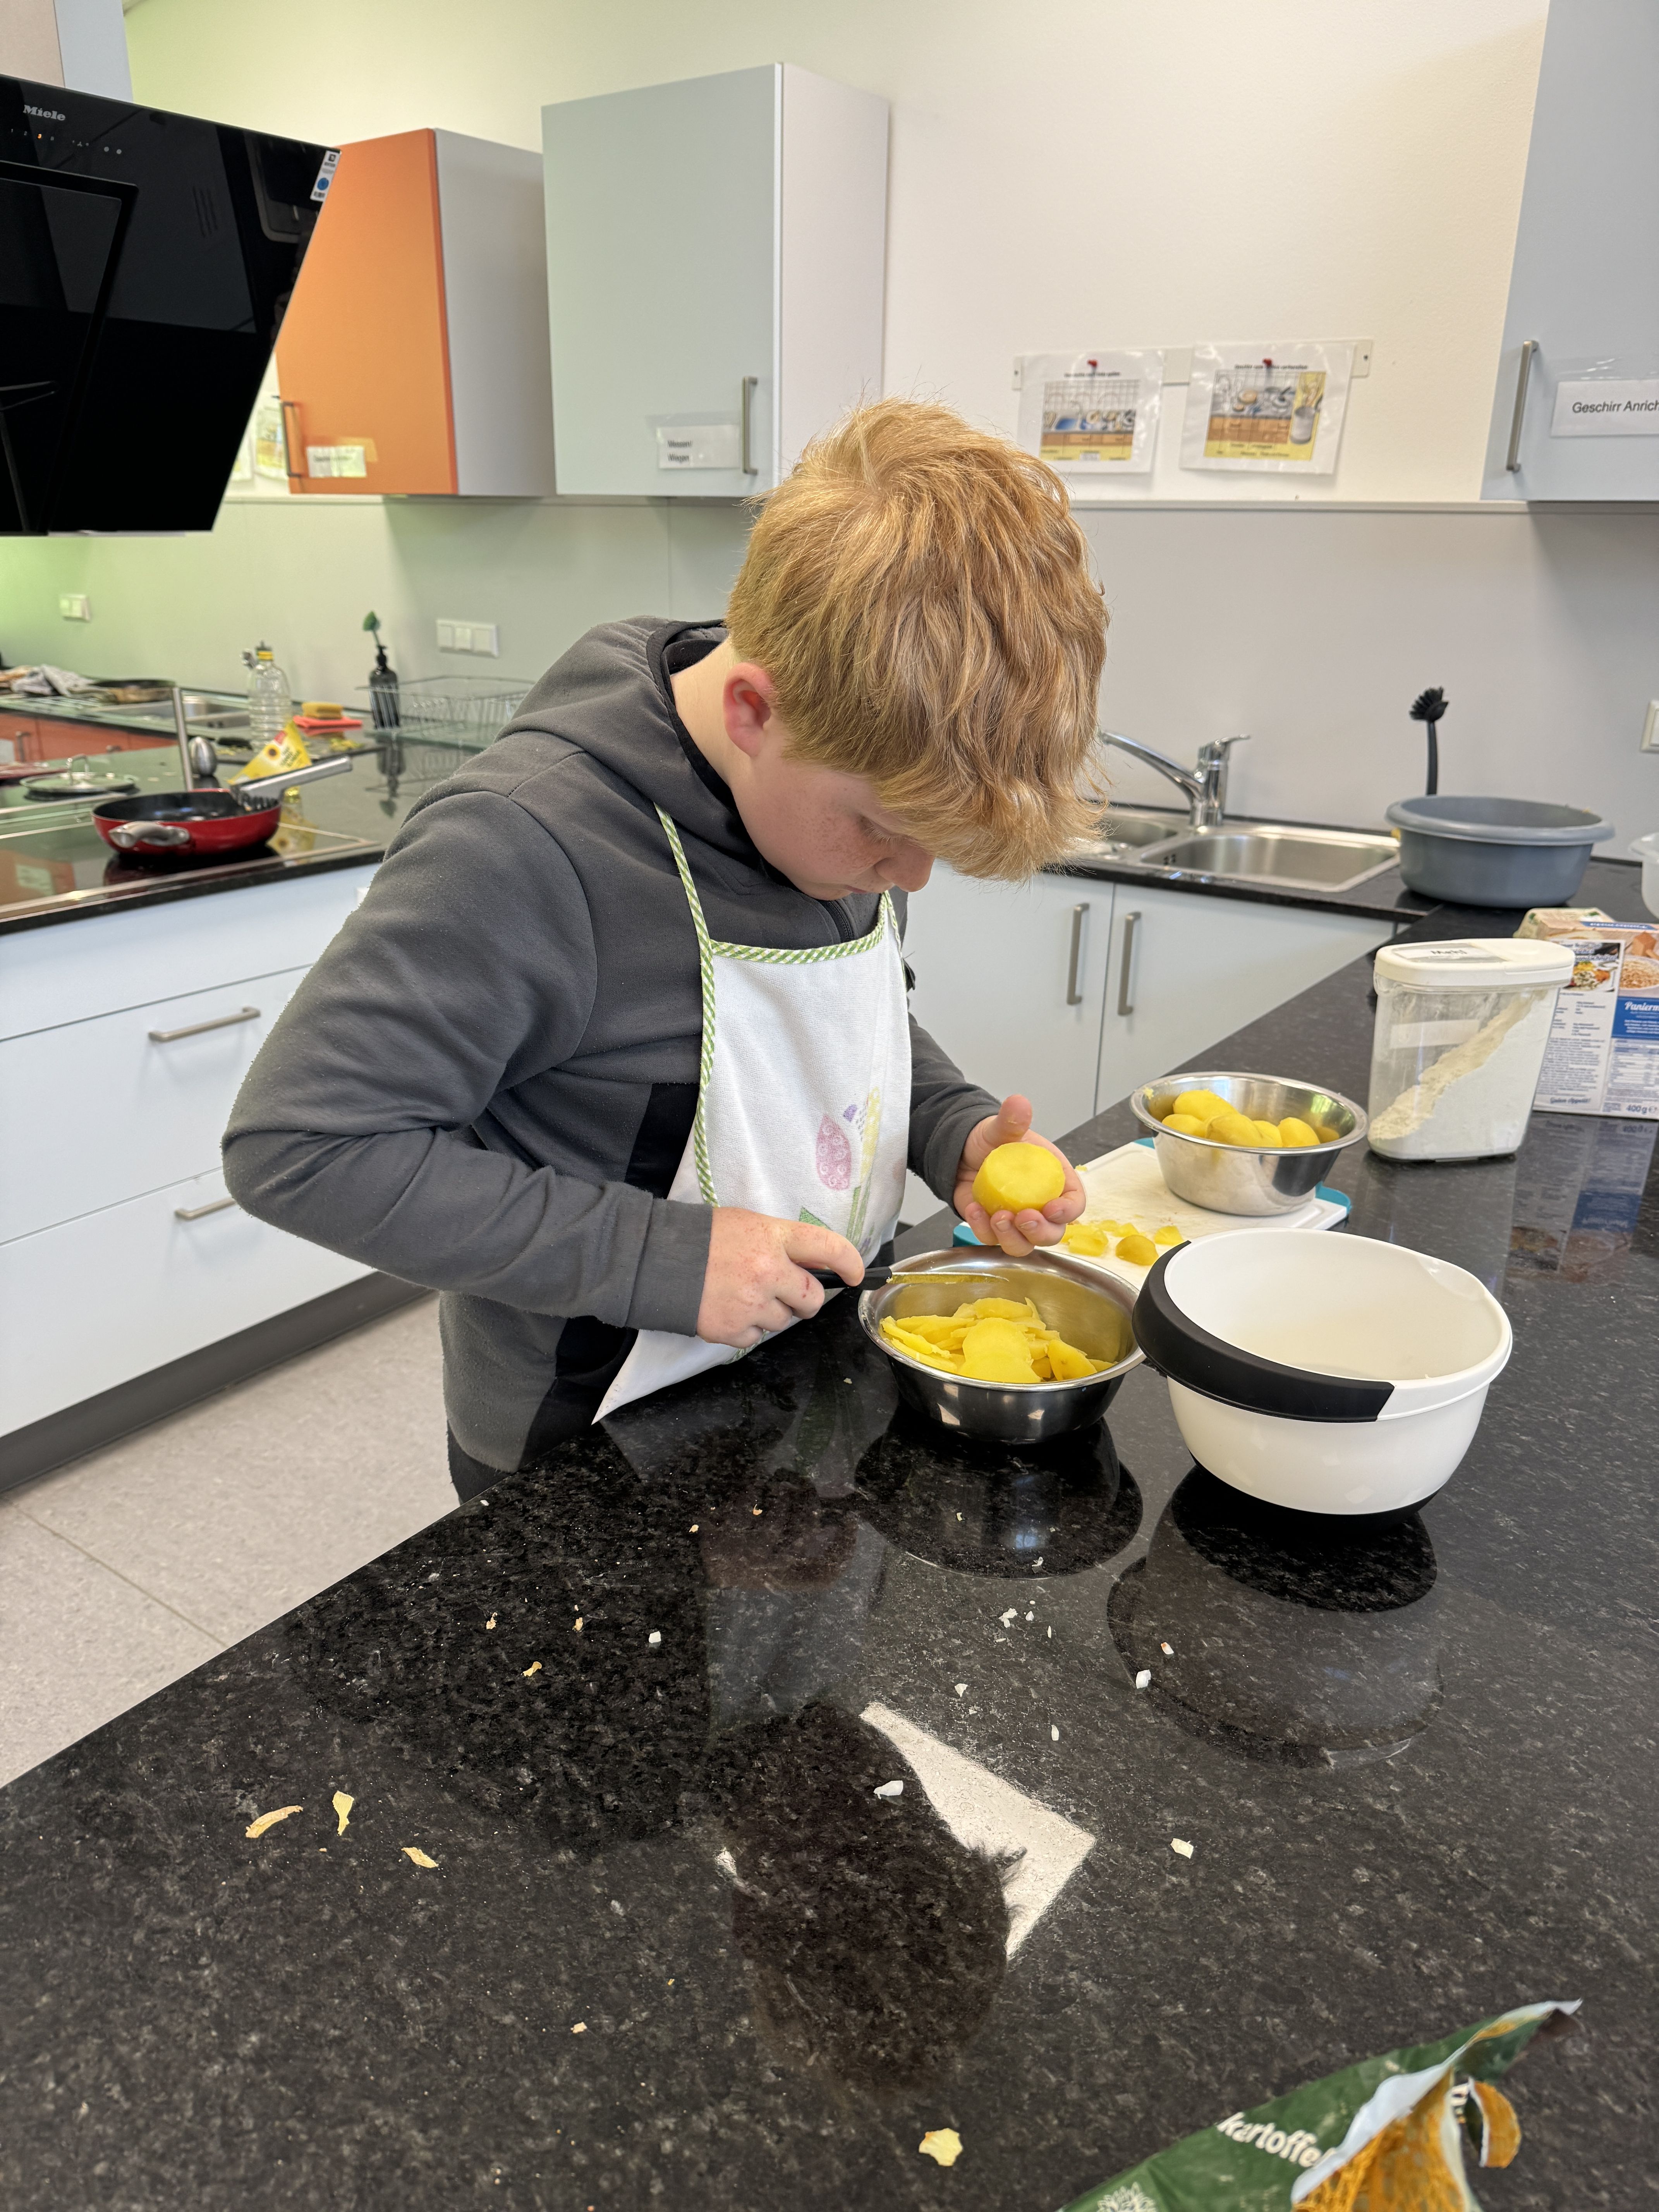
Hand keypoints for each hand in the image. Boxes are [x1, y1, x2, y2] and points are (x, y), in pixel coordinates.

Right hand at [696, 1208, 863, 1349]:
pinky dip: (746, 1327)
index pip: (828, 1247)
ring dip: (771, 1312)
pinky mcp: (733, 1329)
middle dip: (805, 1299)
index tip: (855, 1274)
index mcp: (774, 1237)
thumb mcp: (748, 1224)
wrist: (655, 1258)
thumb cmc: (702, 1237)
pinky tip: (727, 1308)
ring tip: (742, 1295)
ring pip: (784, 1321)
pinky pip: (756, 1337)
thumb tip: (809, 1262)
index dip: (850, 1262)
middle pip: (812, 1298)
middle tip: (789, 1294)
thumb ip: (780, 1243)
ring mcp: (752, 1303)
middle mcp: (769, 1271)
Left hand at [954, 1094, 1084, 1257]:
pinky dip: (983, 1231)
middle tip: (1022, 1218)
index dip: (1068, 1211)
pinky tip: (973, 1209)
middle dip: (1040, 1232)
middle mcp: (1040, 1205)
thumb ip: (1012, 1120)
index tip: (1052, 1209)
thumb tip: (1019, 1103)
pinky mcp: (993, 1228)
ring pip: (1025, 1245)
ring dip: (1013, 1238)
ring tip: (996, 1217)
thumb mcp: (1002, 1129)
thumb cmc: (993, 1142)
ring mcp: (1017, 1220)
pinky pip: (992, 1241)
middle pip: (1053, 1233)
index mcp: (1054, 1181)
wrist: (961, 1152)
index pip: (1074, 1203)